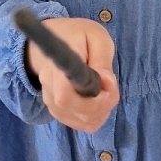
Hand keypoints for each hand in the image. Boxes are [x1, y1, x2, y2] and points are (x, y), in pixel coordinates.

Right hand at [26, 17, 119, 132]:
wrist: (57, 40)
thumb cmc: (79, 36)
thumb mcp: (97, 37)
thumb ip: (102, 59)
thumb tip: (106, 82)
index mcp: (57, 64)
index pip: (64, 94)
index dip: (90, 100)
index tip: (107, 85)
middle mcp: (49, 86)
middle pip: (74, 110)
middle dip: (101, 104)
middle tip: (111, 86)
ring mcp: (51, 102)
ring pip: (81, 121)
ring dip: (101, 110)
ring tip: (105, 89)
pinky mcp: (58, 112)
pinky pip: (82, 124)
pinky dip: (97, 116)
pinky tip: (98, 99)